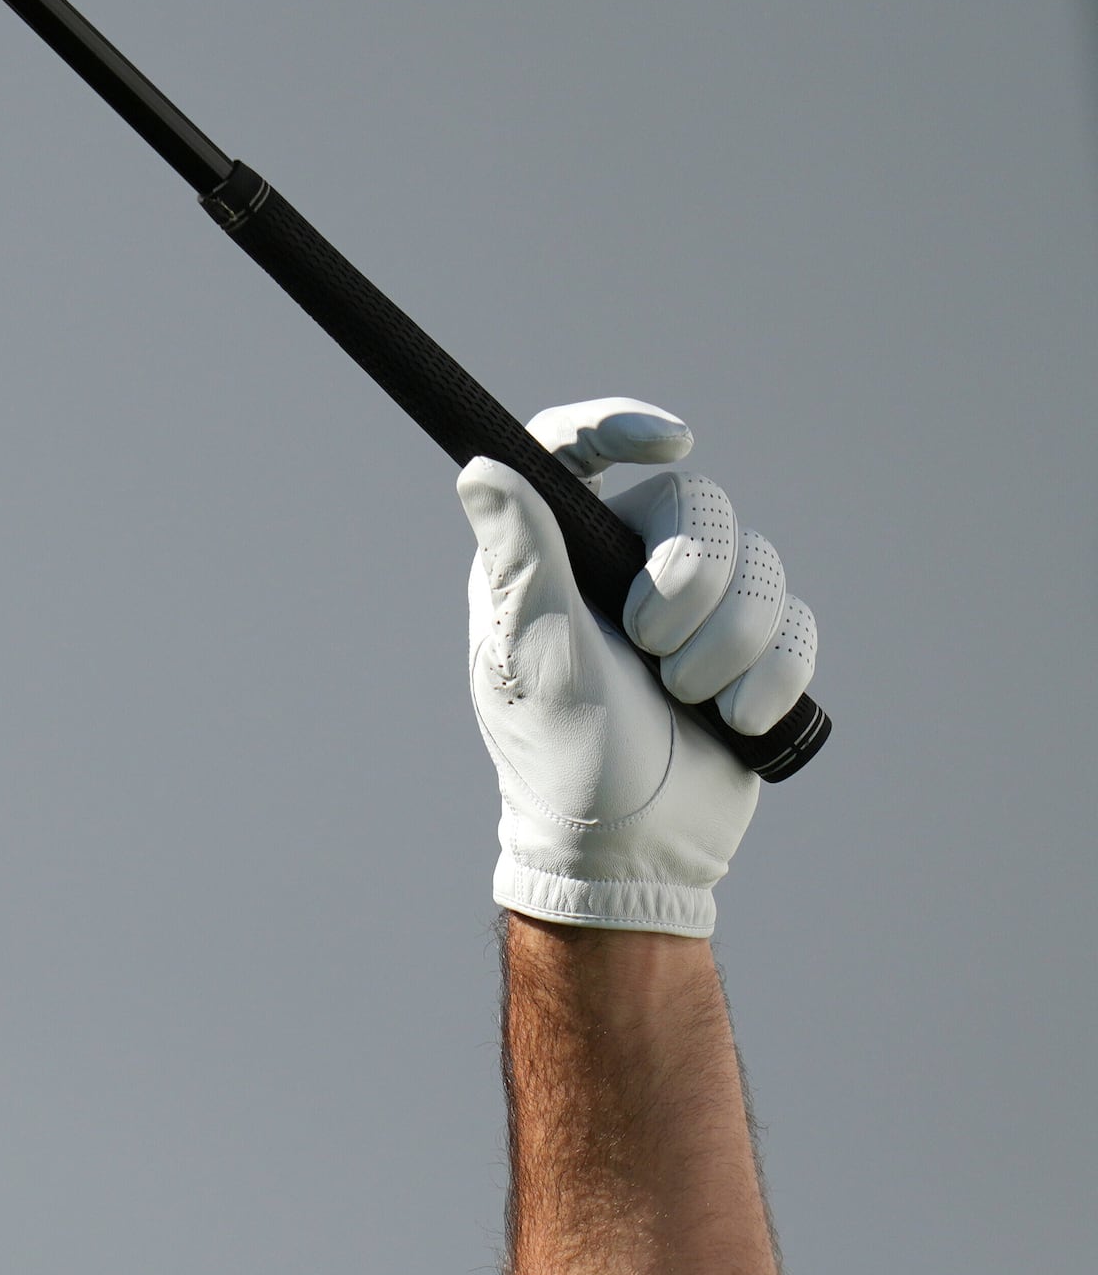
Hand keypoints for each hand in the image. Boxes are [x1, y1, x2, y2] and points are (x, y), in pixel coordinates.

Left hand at [457, 398, 820, 937]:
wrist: (632, 848)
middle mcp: (621, 568)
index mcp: (555, 557)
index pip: (574, 452)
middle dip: (692, 584)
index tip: (669, 444)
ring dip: (730, 644)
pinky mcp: (749, 649)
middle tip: (651, 649)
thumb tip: (479, 467)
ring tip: (685, 699)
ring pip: (760, 564)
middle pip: (700, 506)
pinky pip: (796, 621)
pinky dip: (772, 675)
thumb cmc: (564, 755)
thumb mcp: (535, 652)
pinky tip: (734, 719)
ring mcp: (693, 607)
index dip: (619, 425)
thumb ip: (520, 556)